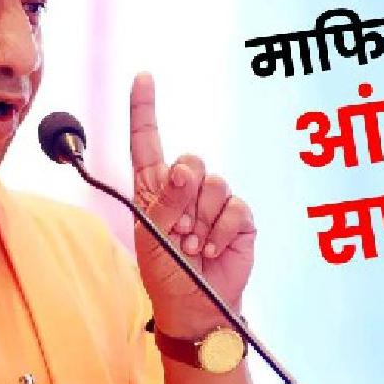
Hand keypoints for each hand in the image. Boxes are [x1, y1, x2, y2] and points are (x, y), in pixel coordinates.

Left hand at [129, 73, 256, 338]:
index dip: (144, 109)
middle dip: (182, 194)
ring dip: (201, 220)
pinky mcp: (239, 217)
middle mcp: (184, 189)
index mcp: (154, 188)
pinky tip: (211, 249)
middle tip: (177, 230)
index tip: (143, 77)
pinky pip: (233, 207)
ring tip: (192, 245)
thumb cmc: (166, 273)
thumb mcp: (151, 238)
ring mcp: (214, 202)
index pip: (147, 141)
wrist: (197, 307)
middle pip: (189, 160)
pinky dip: (220, 231)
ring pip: (213, 183)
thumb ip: (164, 202)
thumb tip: (183, 169)